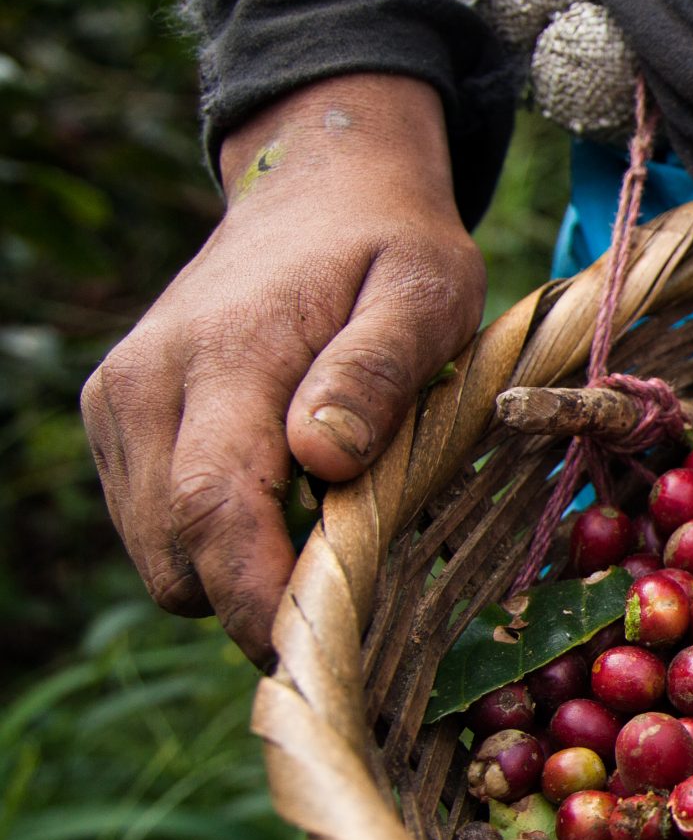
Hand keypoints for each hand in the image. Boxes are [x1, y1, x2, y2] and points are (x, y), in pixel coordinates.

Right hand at [82, 74, 483, 661]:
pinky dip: (213, 541)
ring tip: (326, 524)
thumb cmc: (392, 246)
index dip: (261, 601)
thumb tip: (321, 456)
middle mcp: (147, 385)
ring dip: (235, 570)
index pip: (216, 510)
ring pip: (159, 555)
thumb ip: (378, 369)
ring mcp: (120, 404)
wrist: (318, 190)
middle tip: (358, 583)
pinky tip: (285, 498)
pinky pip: (153, 525)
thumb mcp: (428, 289)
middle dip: (258, 598)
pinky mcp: (116, 419)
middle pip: (177, 556)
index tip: (325, 649)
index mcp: (226, 357)